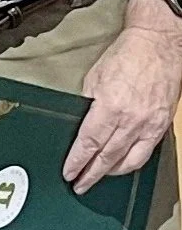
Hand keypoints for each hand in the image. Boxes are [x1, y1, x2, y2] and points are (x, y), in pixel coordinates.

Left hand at [62, 25, 181, 192]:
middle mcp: (131, 120)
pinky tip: (121, 166)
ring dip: (110, 173)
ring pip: (127, 162)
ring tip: (97, 177)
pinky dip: (130, 164)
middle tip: (79, 184)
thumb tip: (81, 124)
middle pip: (107, 157)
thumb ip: (88, 104)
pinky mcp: (160, 128)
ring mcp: (148, 126)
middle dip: (90, 174)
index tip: (69, 172)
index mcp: (110, 106)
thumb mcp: (95, 77)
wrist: (156, 46)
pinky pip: (145, 155)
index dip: (78, 161)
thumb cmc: (126, 55)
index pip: (89, 143)